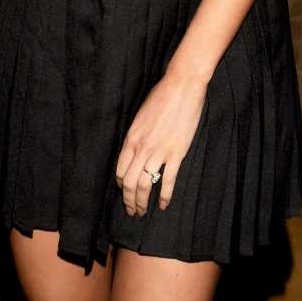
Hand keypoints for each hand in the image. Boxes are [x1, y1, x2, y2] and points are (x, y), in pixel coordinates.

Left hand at [115, 73, 206, 216]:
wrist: (180, 88)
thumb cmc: (160, 98)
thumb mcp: (140, 116)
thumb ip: (136, 136)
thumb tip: (135, 151)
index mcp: (131, 138)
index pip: (120, 169)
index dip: (121, 185)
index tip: (124, 192)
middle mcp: (141, 147)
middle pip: (130, 182)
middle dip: (129, 200)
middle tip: (132, 211)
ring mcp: (159, 152)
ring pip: (146, 185)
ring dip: (143, 202)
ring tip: (143, 212)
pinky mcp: (176, 154)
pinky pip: (168, 181)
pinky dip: (165, 196)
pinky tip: (164, 205)